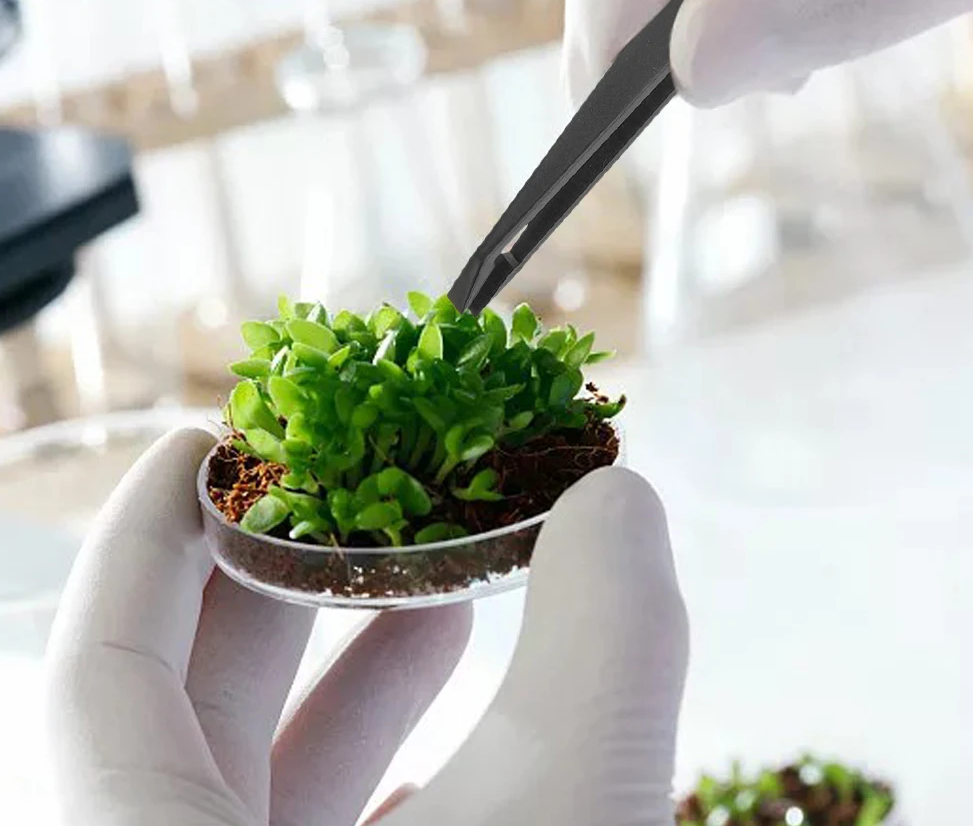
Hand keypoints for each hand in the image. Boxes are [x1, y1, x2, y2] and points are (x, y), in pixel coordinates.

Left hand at [45, 428, 687, 825]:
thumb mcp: (569, 804)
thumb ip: (602, 640)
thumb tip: (622, 500)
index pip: (95, 654)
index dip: (149, 527)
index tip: (216, 438)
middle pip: (173, 705)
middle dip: (283, 585)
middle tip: (364, 504)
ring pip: (242, 783)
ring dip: (348, 683)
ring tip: (443, 603)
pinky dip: (376, 783)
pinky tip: (467, 753)